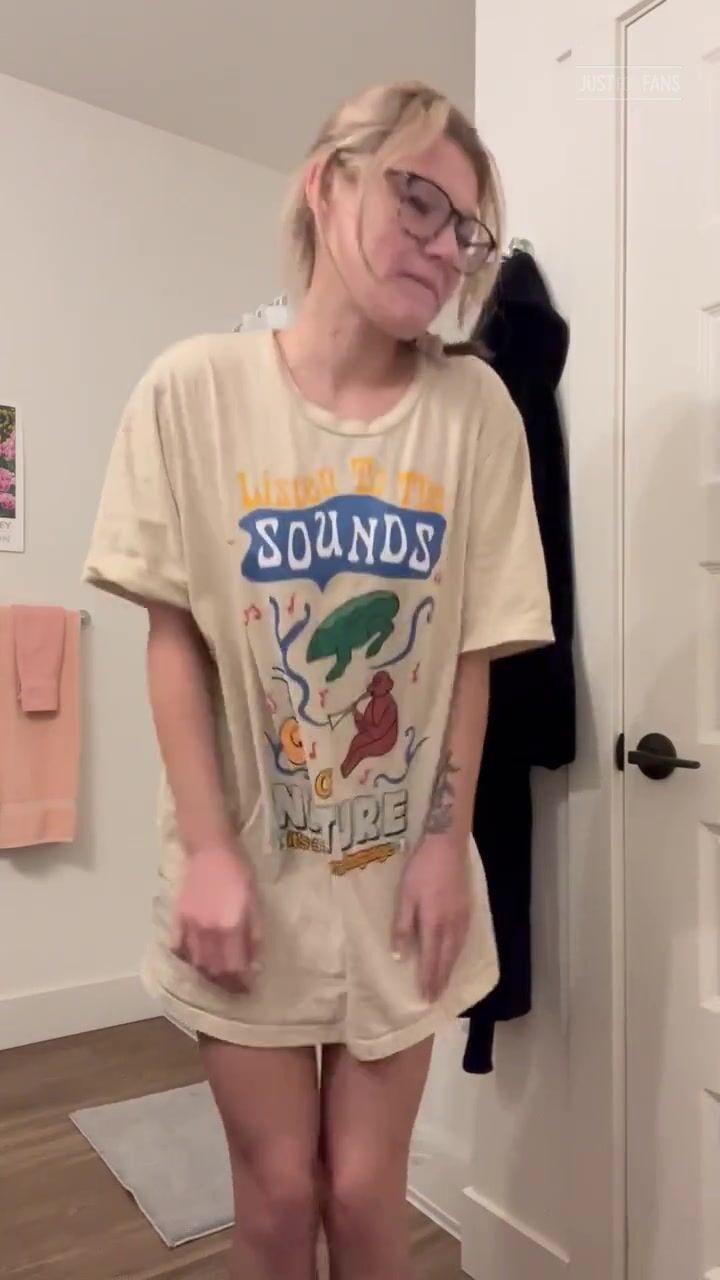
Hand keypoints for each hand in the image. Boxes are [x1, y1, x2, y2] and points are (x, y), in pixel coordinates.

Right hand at [171, 844, 262, 992]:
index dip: (242, 980)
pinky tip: (193, 963)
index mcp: (231, 925)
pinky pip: (179, 945)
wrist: (210, 848)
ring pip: (196, 960)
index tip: (247, 989)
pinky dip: (186, 958)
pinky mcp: (178, 917)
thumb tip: (254, 959)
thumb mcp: (254, 900)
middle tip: (233, 989)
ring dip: (206, 973)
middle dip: (225, 981)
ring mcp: (190, 924)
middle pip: (214, 967)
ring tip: (216, 979)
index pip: (235, 963)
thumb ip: (254, 931)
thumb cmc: (239, 871)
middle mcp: (209, 929)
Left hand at [392, 835, 470, 1001]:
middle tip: (436, 999)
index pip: (431, 959)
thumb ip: (402, 926)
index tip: (425, 997)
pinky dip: (457, 954)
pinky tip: (454, 955)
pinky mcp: (468, 910)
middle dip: (440, 980)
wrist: (447, 846)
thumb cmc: (421, 870)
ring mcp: (462, 918)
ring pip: (457, 951)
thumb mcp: (405, 896)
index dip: (428, 979)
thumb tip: (399, 955)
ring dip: (450, 969)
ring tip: (444, 984)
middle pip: (446, 959)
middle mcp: (451, 926)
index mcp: (434, 924)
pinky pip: (463, 940)